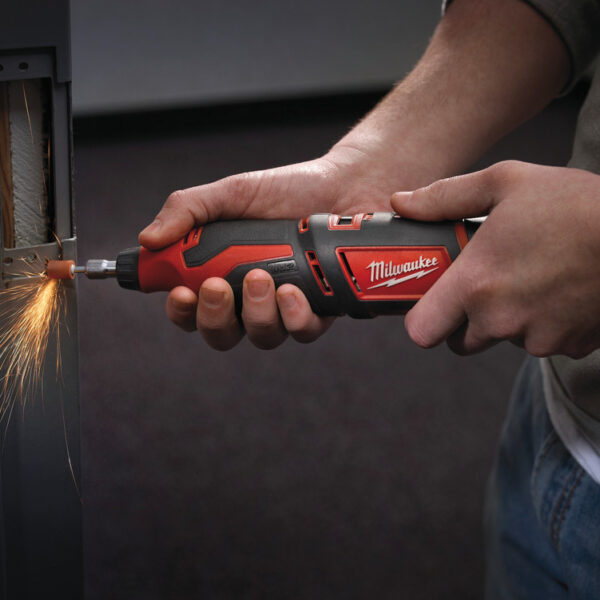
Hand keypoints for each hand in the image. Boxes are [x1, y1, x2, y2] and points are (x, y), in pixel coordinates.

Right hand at [139, 147, 396, 349]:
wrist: (344, 185)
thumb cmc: (286, 190)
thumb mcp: (232, 193)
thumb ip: (189, 211)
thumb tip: (147, 238)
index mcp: (222, 274)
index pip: (190, 308)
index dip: (180, 310)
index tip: (179, 291)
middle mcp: (251, 298)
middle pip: (222, 333)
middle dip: (214, 317)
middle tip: (217, 286)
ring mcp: (285, 308)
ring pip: (261, 336)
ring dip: (255, 313)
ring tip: (261, 277)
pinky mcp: (319, 310)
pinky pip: (302, 331)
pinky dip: (294, 317)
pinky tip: (292, 291)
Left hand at [391, 161, 599, 357]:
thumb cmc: (575, 206)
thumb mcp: (505, 182)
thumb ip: (445, 197)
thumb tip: (402, 203)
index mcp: (474, 284)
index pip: (422, 331)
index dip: (422, 320)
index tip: (431, 303)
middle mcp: (501, 320)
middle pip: (461, 342)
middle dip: (465, 320)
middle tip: (482, 286)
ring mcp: (538, 338)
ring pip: (505, 339)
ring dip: (509, 319)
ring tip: (530, 277)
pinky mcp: (569, 346)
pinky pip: (543, 341)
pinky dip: (544, 323)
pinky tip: (558, 290)